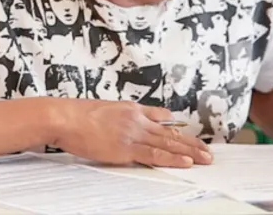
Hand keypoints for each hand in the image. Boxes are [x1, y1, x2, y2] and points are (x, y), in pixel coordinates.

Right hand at [51, 100, 212, 167]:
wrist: (65, 117)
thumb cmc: (76, 115)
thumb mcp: (103, 109)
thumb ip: (119, 115)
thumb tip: (125, 118)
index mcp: (131, 109)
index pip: (161, 118)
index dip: (177, 129)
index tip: (189, 135)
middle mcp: (137, 120)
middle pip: (170, 133)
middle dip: (191, 143)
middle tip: (208, 150)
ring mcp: (133, 133)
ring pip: (168, 144)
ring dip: (189, 152)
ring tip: (205, 158)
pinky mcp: (126, 148)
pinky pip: (154, 155)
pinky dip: (172, 159)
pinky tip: (186, 162)